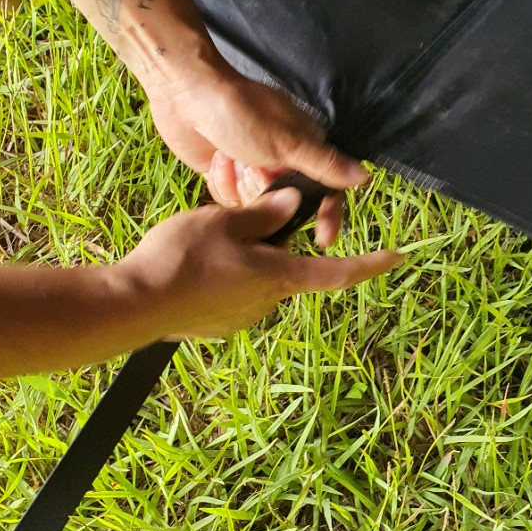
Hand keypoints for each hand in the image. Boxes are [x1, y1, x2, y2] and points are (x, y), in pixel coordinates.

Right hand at [111, 188, 402, 338]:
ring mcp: (240, 318)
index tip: (398, 256)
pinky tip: (192, 265)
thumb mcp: (224, 221)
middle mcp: (266, 303)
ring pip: (255, 277)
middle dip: (272, 243)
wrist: (133, 306)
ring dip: (242, 257)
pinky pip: (231, 293)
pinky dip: (222, 275)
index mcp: (277, 276)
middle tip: (236, 219)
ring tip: (202, 241)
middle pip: (285, 266)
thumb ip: (263, 214)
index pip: (338, 272)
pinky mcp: (217, 325)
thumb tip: (292, 205)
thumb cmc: (181, 258)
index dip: (371, 264)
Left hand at [146, 65, 368, 246]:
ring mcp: (254, 168)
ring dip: (241, 185)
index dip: (327, 213)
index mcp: (305, 147)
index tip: (322, 237)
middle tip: (253, 169)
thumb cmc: (240, 112)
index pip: (327, 189)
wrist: (185, 96)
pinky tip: (217, 160)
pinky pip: (231, 201)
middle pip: (287, 203)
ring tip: (231, 158)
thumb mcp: (286, 142)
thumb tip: (364, 176)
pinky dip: (223, 182)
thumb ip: (325, 164)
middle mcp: (283, 161)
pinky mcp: (227, 174)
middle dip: (266, 192)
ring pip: (257, 206)